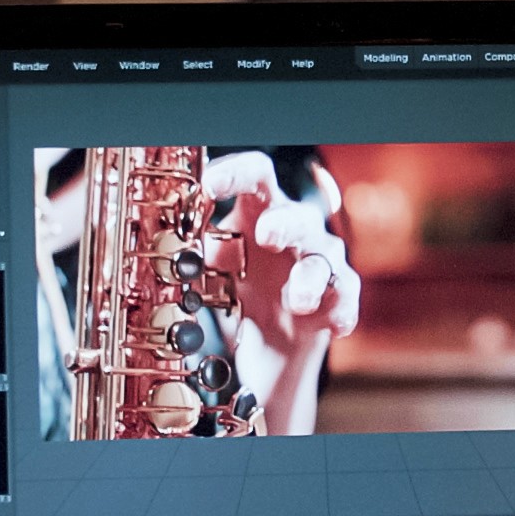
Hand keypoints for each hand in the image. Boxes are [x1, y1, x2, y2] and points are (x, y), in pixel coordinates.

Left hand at [201, 151, 358, 432]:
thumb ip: (195, 248)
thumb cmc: (240, 286)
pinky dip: (341, 311)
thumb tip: (169, 235)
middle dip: (283, 224)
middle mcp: (295, 228)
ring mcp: (320, 260)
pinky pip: (345, 297)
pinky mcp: (338, 294)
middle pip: (296, 215)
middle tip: (266, 235)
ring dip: (310, 278)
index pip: (255, 176)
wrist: (268, 341)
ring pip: (324, 259)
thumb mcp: (212, 266)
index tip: (209, 185)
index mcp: (260, 210)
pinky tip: (334, 325)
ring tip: (298, 302)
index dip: (235, 174)